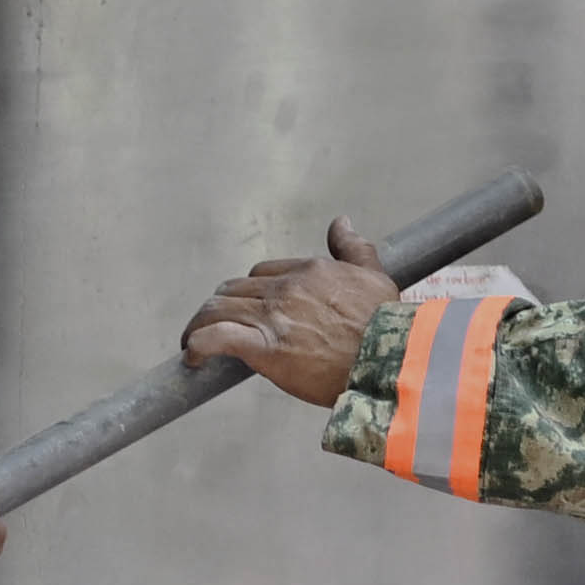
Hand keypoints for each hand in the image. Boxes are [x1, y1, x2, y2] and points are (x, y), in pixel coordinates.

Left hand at [183, 220, 398, 404]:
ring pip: (217, 309)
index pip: (263, 273)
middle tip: (216, 326)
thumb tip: (342, 222)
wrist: (392, 361)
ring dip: (200, 325)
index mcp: (309, 271)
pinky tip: (192, 356)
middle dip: (221, 307)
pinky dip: (197, 344)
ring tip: (194, 343)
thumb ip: (354, 248)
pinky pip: (215, 337)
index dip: (252, 292)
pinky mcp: (263, 347)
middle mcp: (286, 288)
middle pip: (234, 290)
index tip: (251, 309)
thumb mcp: (376, 276)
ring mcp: (272, 316)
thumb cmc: (387, 327)